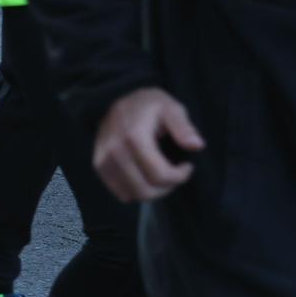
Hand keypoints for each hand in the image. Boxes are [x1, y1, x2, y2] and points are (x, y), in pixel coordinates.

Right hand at [93, 87, 204, 201]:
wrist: (119, 101)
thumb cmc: (150, 106)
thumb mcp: (171, 108)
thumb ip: (183, 127)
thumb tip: (196, 145)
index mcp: (133, 136)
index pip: (159, 175)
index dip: (180, 176)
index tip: (187, 166)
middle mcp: (113, 150)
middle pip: (146, 190)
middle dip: (167, 187)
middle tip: (175, 172)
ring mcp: (103, 159)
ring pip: (135, 195)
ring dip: (153, 190)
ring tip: (161, 172)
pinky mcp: (99, 166)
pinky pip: (122, 193)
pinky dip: (137, 189)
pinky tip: (145, 173)